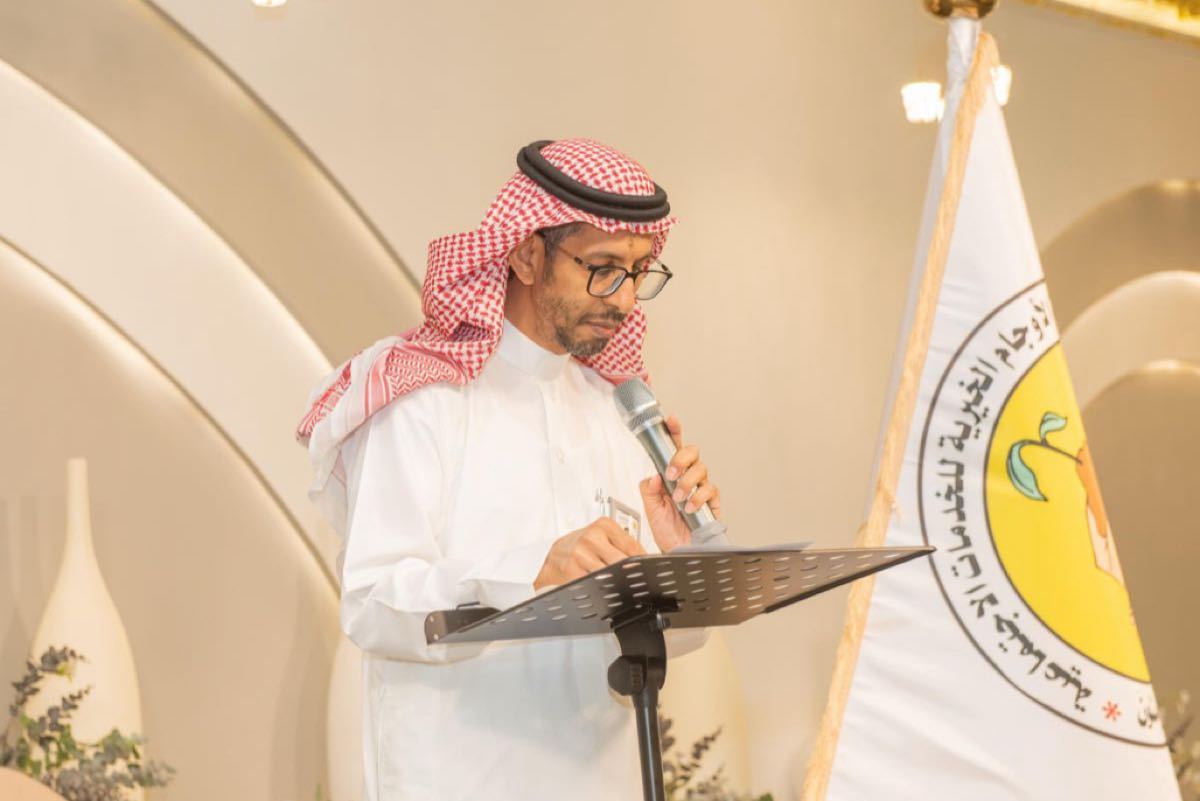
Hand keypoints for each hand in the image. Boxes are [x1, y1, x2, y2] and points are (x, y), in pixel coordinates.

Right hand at [533, 517, 645, 589]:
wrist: (555, 556)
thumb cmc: (581, 546)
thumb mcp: (603, 537)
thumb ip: (624, 545)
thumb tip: (647, 559)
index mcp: (603, 526)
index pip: (633, 546)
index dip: (643, 562)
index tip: (646, 570)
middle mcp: (592, 538)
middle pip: (623, 562)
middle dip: (630, 574)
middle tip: (633, 580)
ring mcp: (581, 554)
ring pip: (610, 575)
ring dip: (617, 582)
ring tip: (618, 584)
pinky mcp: (572, 571)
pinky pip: (594, 584)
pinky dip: (601, 588)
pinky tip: (602, 587)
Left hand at [639, 414, 721, 553]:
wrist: (677, 551)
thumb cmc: (665, 530)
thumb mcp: (649, 509)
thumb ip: (648, 489)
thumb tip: (654, 475)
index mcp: (671, 474)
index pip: (672, 448)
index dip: (674, 431)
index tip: (671, 419)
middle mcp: (687, 477)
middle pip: (692, 452)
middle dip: (681, 459)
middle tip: (671, 474)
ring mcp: (700, 487)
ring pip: (701, 469)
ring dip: (687, 483)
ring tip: (678, 499)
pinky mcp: (712, 501)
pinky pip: (710, 490)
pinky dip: (698, 497)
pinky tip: (689, 507)